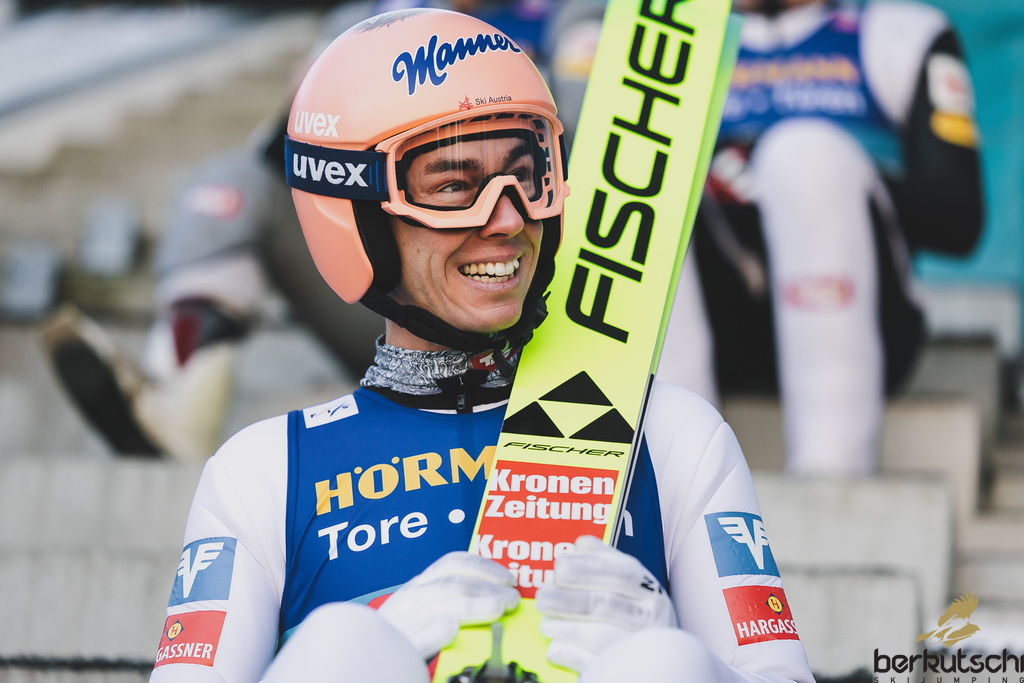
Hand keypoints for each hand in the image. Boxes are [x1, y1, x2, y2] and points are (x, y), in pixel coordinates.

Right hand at [377, 551, 519, 658]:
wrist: (365, 658)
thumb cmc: (404, 636)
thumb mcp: (425, 608)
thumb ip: (451, 597)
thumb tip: (496, 594)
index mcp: (419, 586)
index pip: (452, 563)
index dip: (484, 566)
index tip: (509, 577)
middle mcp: (409, 599)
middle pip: (451, 584)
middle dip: (486, 588)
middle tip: (512, 600)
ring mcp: (401, 624)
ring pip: (436, 606)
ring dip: (470, 606)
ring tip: (496, 610)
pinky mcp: (397, 650)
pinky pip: (414, 639)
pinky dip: (433, 632)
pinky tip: (451, 630)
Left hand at [535, 535, 677, 672]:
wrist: (656, 662)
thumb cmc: (634, 617)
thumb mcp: (629, 586)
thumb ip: (606, 561)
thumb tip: (582, 544)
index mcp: (650, 590)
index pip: (621, 571)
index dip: (586, 567)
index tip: (559, 567)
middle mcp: (652, 618)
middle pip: (604, 603)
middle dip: (566, 598)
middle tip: (542, 596)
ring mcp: (641, 647)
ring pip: (598, 635)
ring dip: (563, 626)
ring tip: (545, 622)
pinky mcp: (626, 673)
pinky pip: (592, 662)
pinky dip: (568, 653)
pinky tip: (554, 647)